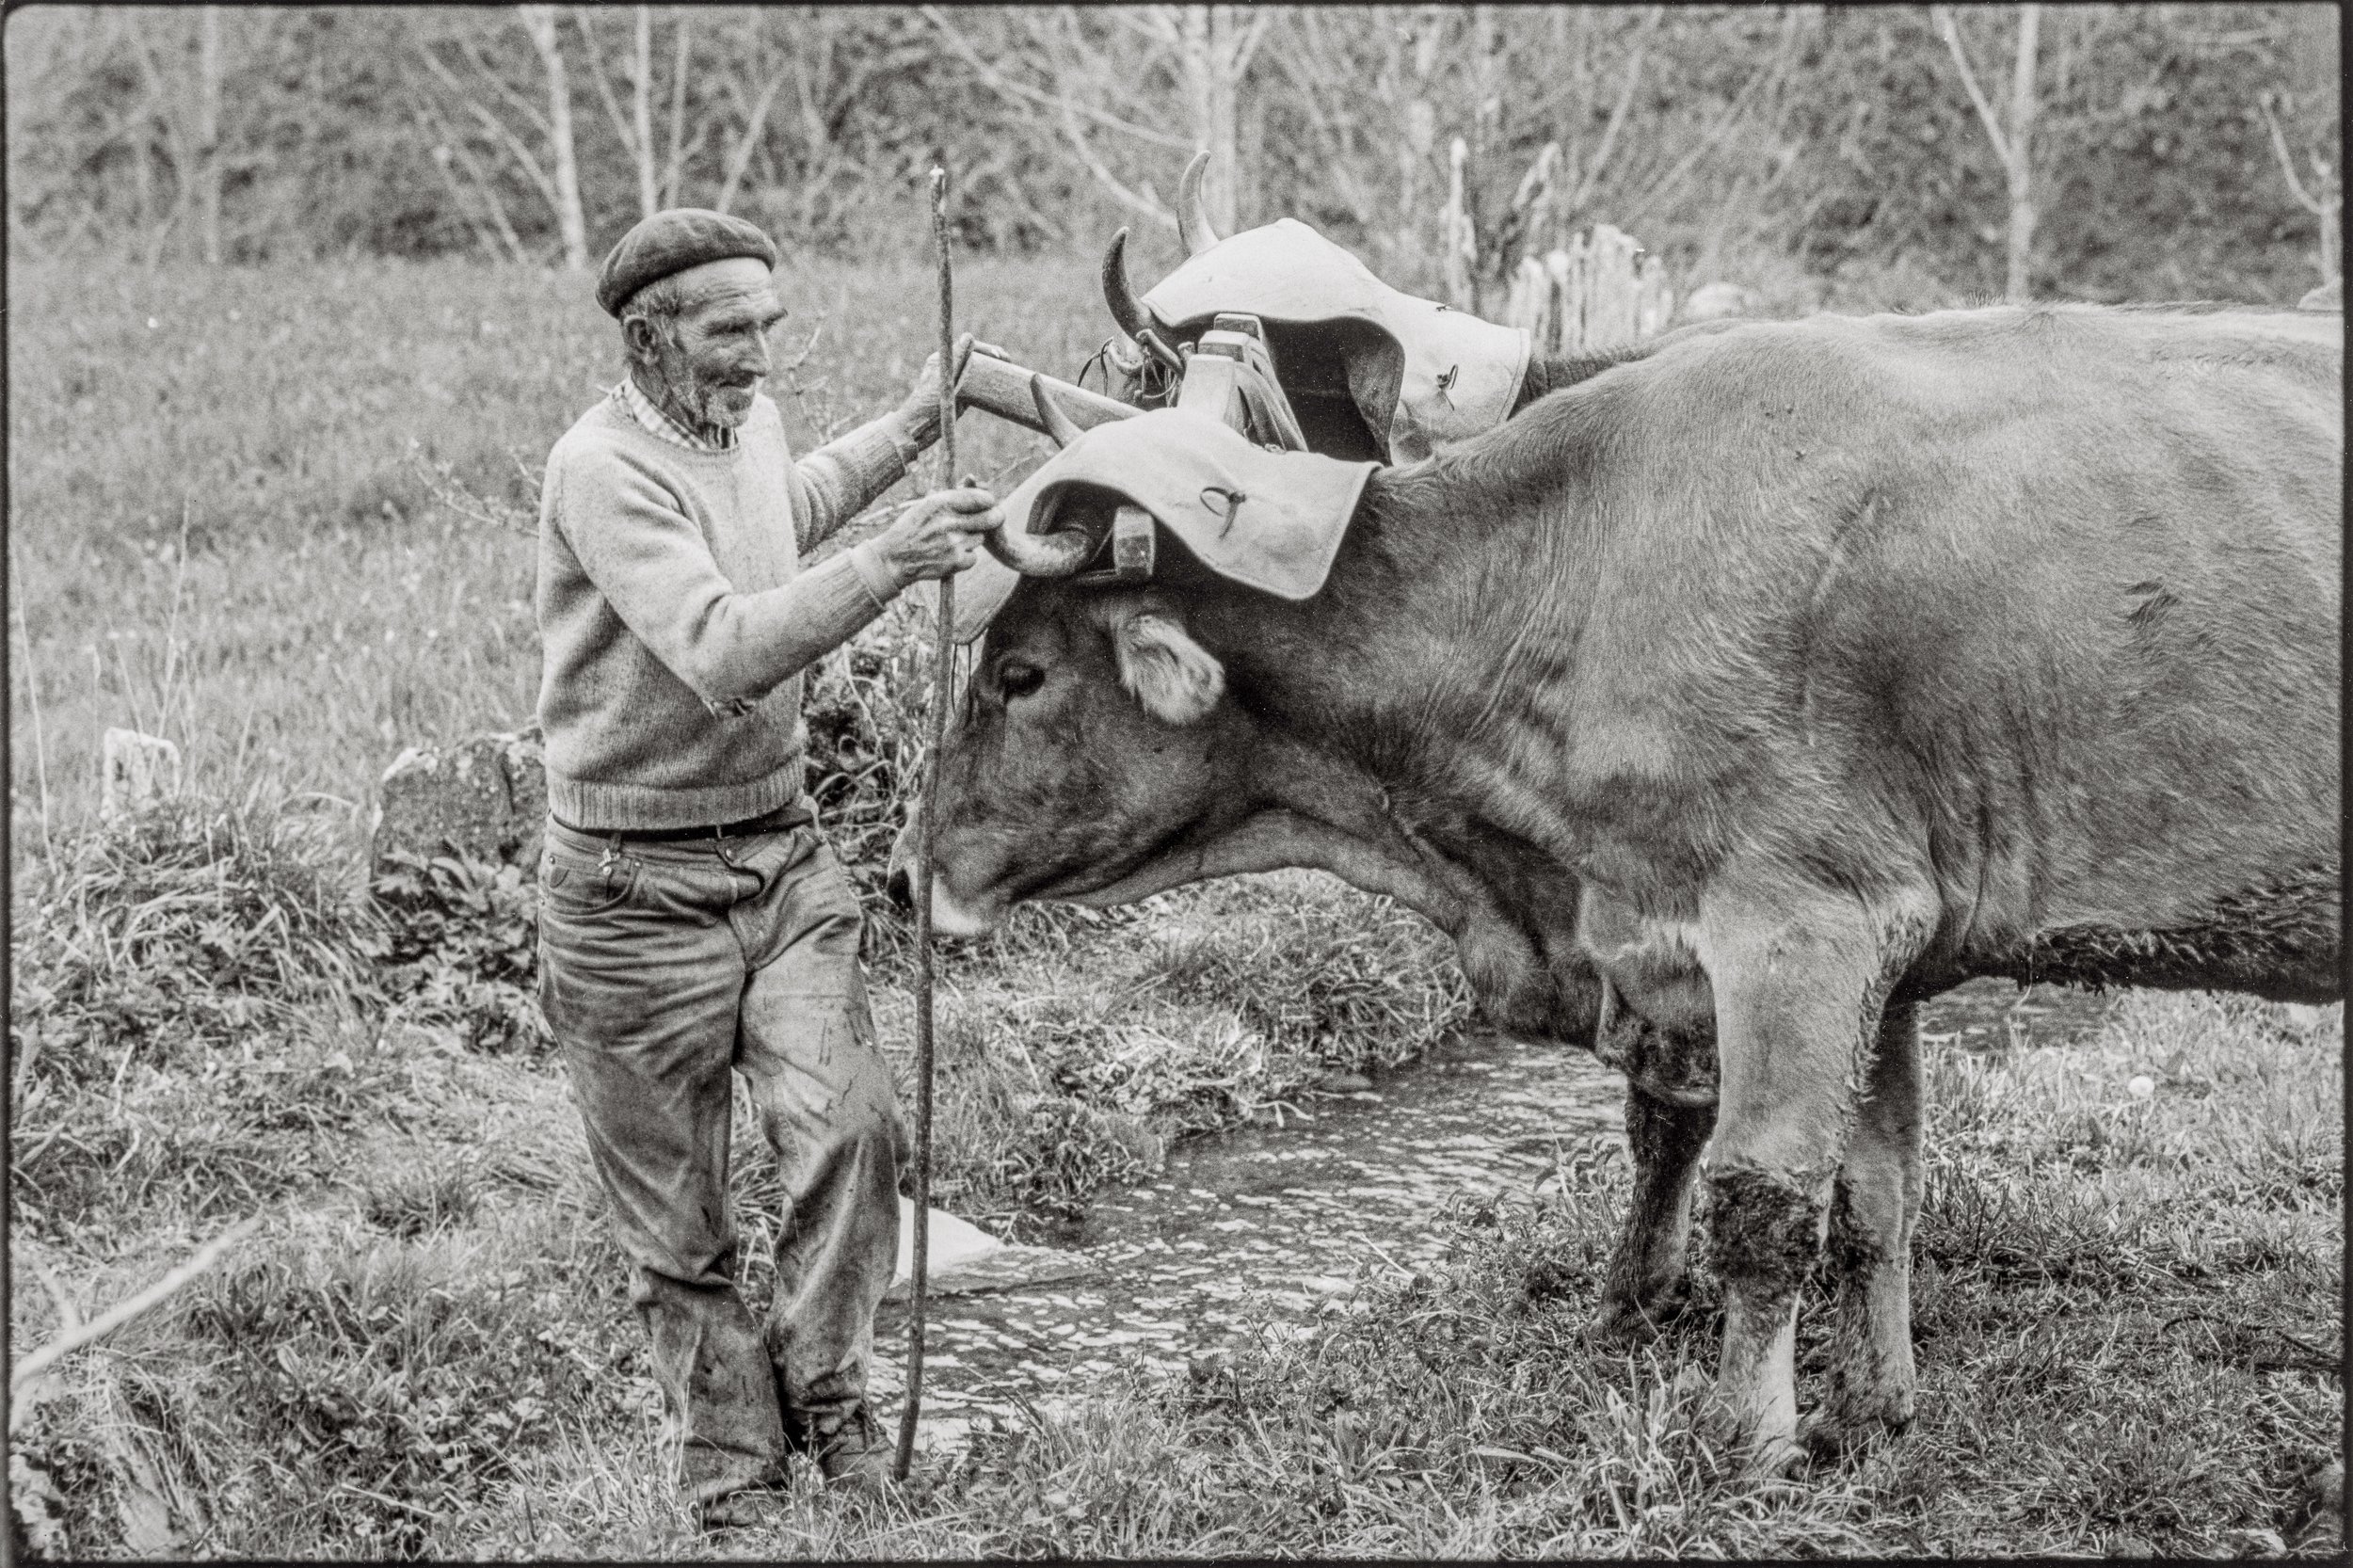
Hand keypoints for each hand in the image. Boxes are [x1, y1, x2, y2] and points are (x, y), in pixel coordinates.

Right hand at [875, 486, 1001, 584]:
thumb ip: (950, 499)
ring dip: (972, 539)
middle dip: (995, 517)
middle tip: (995, 517)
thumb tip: (977, 493)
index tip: (990, 503)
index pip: (980, 498)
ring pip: (980, 538)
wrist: (894, 558)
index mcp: (941, 503)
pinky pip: (973, 557)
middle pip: (990, 518)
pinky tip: (950, 555)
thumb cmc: (911, 529)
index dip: (988, 500)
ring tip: (953, 541)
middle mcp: (949, 522)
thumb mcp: (925, 505)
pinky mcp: (956, 561)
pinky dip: (965, 557)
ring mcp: (954, 543)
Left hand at [902, 335, 1011, 434]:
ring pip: (977, 370)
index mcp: (942, 360)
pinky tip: (1001, 384)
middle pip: (974, 357)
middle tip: (1008, 361)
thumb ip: (956, 360)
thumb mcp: (943, 380)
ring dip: (993, 368)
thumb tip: (969, 336)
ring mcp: (955, 382)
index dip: (985, 349)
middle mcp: (949, 369)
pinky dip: (989, 383)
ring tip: (1009, 369)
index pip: (967, 348)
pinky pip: (977, 386)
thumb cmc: (925, 405)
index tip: (999, 355)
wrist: (917, 430)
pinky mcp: (960, 396)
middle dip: (992, 357)